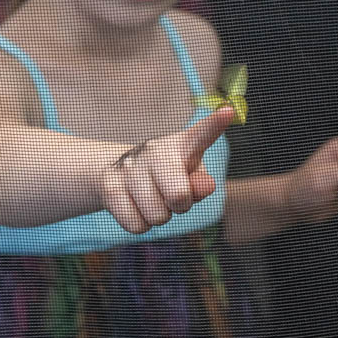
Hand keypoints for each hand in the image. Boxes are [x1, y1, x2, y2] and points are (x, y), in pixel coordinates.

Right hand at [100, 106, 233, 233]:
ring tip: (151, 199)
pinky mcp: (109, 186)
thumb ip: (201, 183)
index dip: (215, 125)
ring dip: (158, 216)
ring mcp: (129, 167)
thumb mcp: (188, 177)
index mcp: (180, 145)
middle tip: (171, 197)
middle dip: (180, 206)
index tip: (228, 112)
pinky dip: (140, 224)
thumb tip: (205, 187)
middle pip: (178, 196)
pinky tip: (135, 207)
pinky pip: (136, 225)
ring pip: (157, 215)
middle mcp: (153, 151)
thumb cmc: (165, 177)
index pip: (201, 135)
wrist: (117, 174)